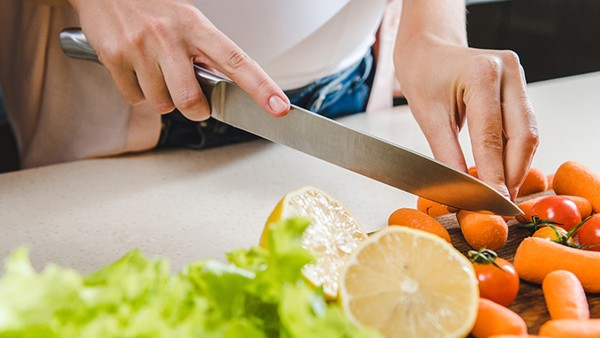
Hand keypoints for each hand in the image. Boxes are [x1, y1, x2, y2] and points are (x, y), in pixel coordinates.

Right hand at [68, 0, 289, 119]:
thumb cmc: (153, 8)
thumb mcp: (187, 21)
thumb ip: (205, 53)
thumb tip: (224, 90)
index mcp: (196, 25)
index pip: (237, 61)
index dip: (261, 87)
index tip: (279, 107)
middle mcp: (169, 36)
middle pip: (191, 100)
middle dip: (194, 109)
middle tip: (193, 100)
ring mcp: (140, 48)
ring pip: (162, 104)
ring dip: (162, 97)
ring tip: (156, 71)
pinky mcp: (114, 58)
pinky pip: (134, 99)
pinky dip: (138, 93)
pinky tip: (136, 70)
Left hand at [395, 37, 538, 199]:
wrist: (429, 49)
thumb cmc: (423, 77)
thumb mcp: (428, 118)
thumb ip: (446, 156)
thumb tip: (461, 192)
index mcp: (481, 75)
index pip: (491, 136)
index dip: (493, 174)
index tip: (493, 201)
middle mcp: (507, 71)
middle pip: (522, 135)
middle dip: (513, 173)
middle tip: (503, 202)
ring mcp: (518, 76)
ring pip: (528, 132)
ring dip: (517, 165)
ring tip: (503, 191)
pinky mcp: (519, 85)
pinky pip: (523, 125)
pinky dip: (514, 150)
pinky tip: (504, 170)